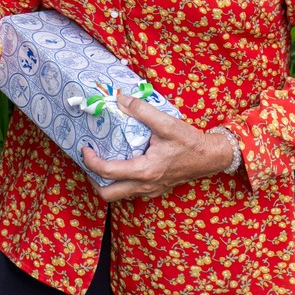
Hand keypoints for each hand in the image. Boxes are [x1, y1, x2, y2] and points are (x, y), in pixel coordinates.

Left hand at [83, 95, 239, 202]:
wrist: (210, 157)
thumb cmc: (189, 142)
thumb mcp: (167, 123)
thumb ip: (142, 111)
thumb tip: (120, 100)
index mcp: (145, 170)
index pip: (108, 172)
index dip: (91, 160)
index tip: (85, 147)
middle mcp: (145, 185)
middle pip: (107, 194)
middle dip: (92, 179)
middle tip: (89, 160)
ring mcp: (150, 190)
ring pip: (118, 195)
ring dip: (105, 181)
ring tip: (101, 161)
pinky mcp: (154, 189)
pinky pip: (129, 190)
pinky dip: (119, 180)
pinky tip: (120, 162)